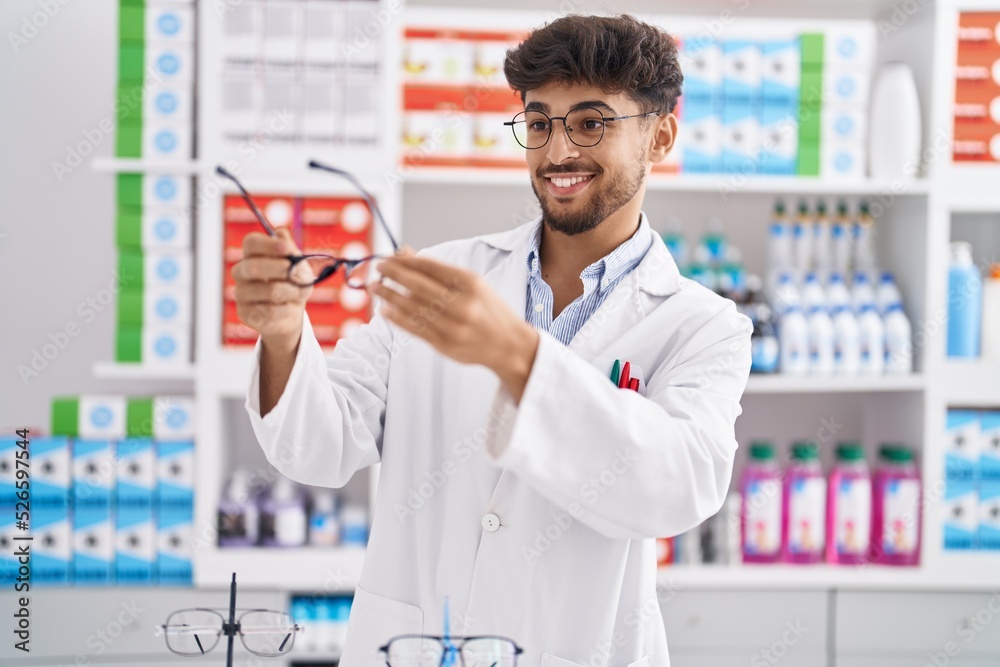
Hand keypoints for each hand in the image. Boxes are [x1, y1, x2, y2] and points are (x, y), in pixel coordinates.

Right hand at [231, 227, 309, 350]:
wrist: (292, 311)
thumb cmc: (294, 283)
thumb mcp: (299, 265)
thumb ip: (291, 251)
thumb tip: (281, 234)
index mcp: (253, 254)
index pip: (251, 243)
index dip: (268, 244)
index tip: (286, 248)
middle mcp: (241, 271)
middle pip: (252, 266)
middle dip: (278, 268)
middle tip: (292, 271)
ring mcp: (241, 293)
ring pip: (269, 291)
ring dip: (292, 292)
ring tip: (298, 293)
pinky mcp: (244, 313)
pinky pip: (271, 311)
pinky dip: (287, 309)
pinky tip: (287, 308)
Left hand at [371, 251, 538, 402]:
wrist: (509, 346)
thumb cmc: (489, 310)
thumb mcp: (473, 284)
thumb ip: (439, 271)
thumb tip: (406, 254)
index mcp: (472, 284)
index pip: (430, 266)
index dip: (406, 261)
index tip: (390, 257)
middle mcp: (462, 304)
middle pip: (418, 286)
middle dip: (394, 274)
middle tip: (378, 267)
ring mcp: (453, 326)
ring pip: (412, 307)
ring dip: (389, 296)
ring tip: (375, 288)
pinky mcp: (444, 345)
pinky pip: (415, 328)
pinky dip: (397, 318)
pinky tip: (385, 310)